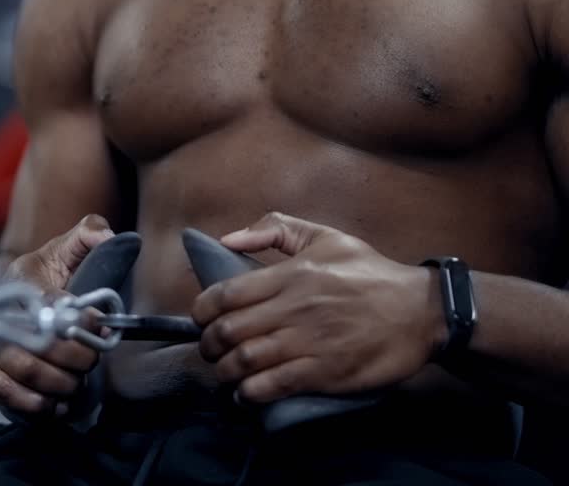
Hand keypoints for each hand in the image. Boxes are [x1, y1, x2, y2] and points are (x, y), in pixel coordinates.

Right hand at [0, 215, 114, 416]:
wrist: (4, 308)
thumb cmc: (43, 281)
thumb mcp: (64, 251)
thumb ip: (88, 234)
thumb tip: (106, 235)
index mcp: (20, 282)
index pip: (49, 304)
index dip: (80, 320)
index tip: (100, 325)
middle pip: (42, 345)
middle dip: (78, 357)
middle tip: (93, 357)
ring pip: (30, 373)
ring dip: (64, 382)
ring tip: (78, 379)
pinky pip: (12, 397)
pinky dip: (41, 403)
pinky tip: (57, 399)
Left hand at [190, 213, 444, 403]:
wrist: (422, 312)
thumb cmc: (370, 273)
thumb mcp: (326, 237)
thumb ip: (275, 229)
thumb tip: (228, 239)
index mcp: (291, 275)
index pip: (226, 294)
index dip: (202, 311)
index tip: (200, 319)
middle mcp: (295, 308)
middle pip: (229, 330)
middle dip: (208, 344)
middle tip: (209, 349)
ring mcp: (310, 342)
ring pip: (247, 360)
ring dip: (225, 371)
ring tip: (224, 372)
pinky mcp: (326, 372)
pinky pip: (275, 385)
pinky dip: (251, 392)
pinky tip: (245, 393)